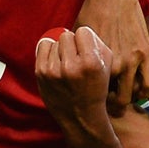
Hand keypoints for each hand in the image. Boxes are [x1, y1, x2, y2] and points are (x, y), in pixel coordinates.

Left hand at [35, 26, 113, 142]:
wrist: (80, 116)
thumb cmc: (96, 87)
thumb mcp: (107, 66)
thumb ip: (97, 43)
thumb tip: (80, 30)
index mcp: (91, 63)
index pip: (83, 32)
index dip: (86, 39)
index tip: (86, 49)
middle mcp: (71, 66)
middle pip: (67, 35)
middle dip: (72, 43)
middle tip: (76, 56)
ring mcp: (54, 71)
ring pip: (54, 41)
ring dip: (61, 48)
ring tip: (67, 62)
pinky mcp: (41, 73)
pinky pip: (43, 46)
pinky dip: (50, 51)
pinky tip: (57, 62)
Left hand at [76, 0, 148, 110]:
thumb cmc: (91, 12)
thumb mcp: (77, 37)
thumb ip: (74, 56)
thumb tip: (67, 69)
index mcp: (92, 63)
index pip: (91, 93)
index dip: (92, 99)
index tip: (92, 101)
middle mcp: (112, 65)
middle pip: (112, 100)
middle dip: (109, 106)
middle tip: (108, 106)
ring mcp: (131, 61)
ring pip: (131, 97)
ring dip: (127, 101)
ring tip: (123, 99)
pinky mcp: (145, 55)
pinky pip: (148, 85)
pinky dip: (143, 94)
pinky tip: (138, 91)